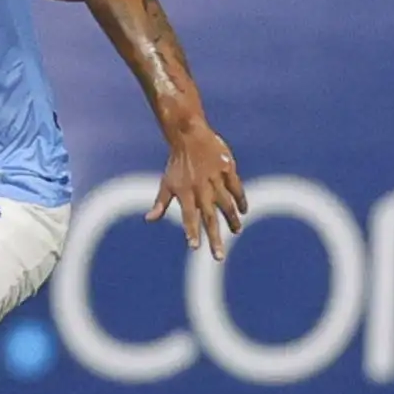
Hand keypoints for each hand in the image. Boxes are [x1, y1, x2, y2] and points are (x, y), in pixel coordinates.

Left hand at [147, 122, 246, 259]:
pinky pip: (236, 188)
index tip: (194, 247)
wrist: (189, 135)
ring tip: (236, 231)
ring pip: (226, 204)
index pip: (189, 217)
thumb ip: (161, 203)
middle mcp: (201, 189)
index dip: (191, 232)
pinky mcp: (227, 169)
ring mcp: (216, 179)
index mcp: (186, 193)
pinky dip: (241, 200)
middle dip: (214, 238)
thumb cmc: (176, 163)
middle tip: (218, 257)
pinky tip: (244, 211)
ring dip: (232, 219)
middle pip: (210, 218)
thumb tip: (149, 219)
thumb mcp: (167, 183)